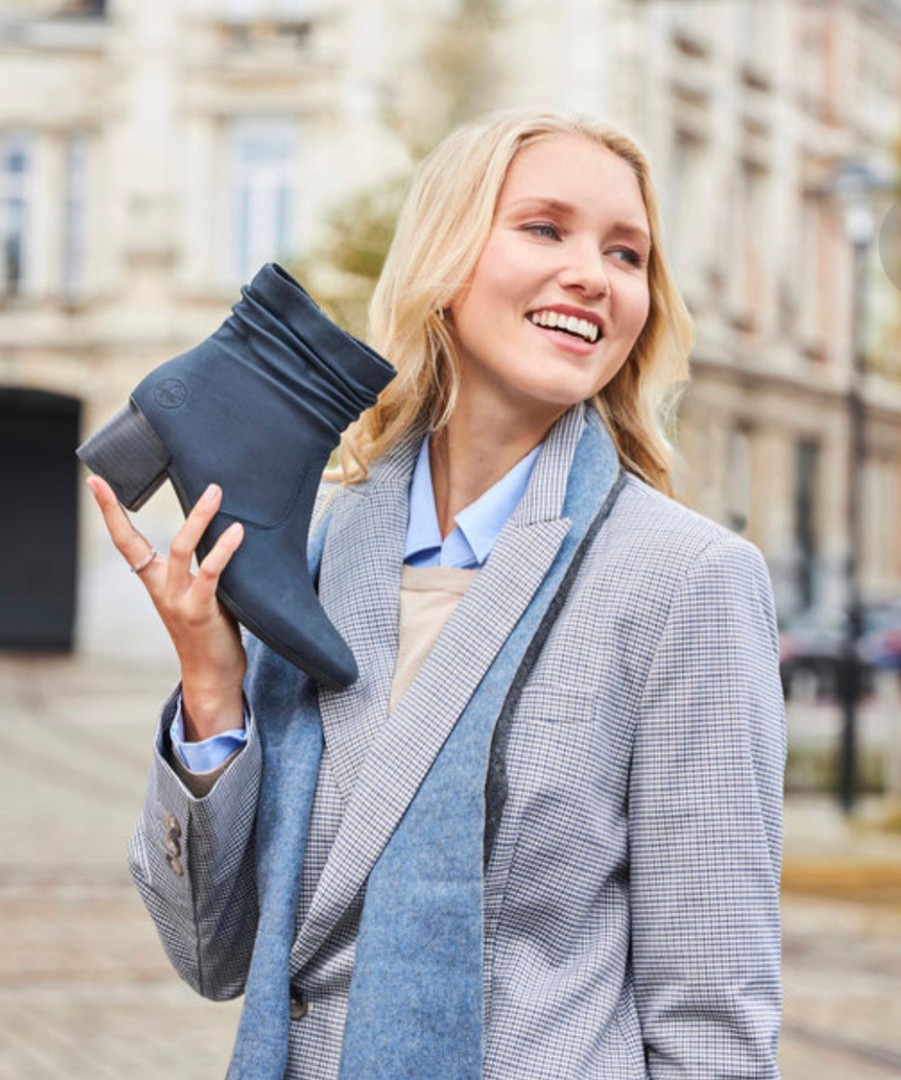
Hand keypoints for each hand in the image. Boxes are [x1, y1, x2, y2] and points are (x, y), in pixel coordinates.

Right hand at [86, 477, 246, 738]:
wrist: (212, 677)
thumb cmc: (210, 631)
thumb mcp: (198, 594)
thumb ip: (200, 567)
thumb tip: (225, 526)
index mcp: (155, 582)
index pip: (125, 541)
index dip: (109, 511)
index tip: (96, 481)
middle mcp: (161, 589)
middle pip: (137, 542)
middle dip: (130, 508)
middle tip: (137, 477)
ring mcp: (178, 600)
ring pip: (180, 550)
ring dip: (198, 518)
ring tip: (214, 492)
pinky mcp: (200, 611)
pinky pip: (210, 573)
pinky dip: (224, 550)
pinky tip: (238, 532)